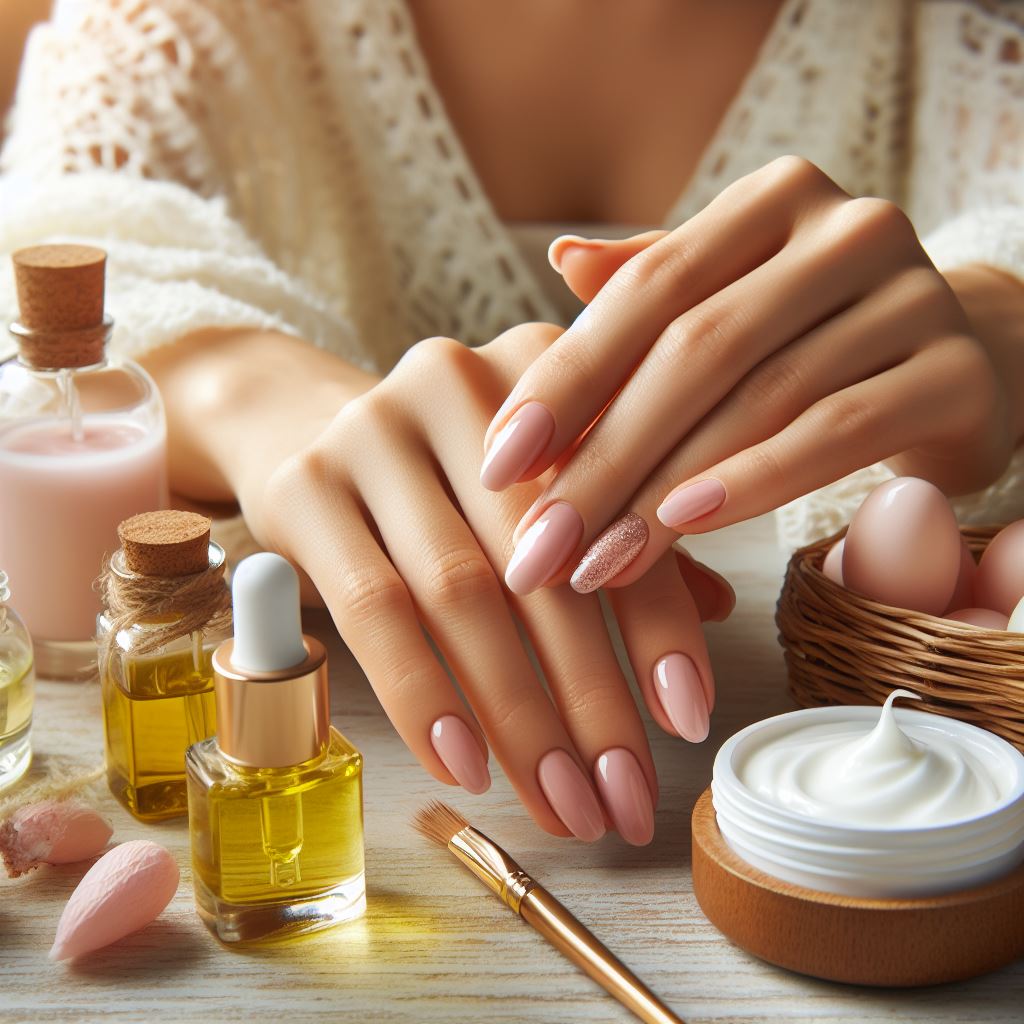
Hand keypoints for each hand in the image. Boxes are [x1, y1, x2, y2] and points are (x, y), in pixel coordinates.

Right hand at [152, 325, 731, 842]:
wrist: (291, 416)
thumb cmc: (442, 464)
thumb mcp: (532, 478)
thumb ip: (618, 528)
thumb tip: (717, 608)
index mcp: (543, 371)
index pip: (619, 512)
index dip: (660, 624)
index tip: (686, 721)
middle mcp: (461, 382)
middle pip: (543, 562)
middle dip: (592, 698)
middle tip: (622, 798)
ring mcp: (373, 429)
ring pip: (463, 594)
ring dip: (520, 718)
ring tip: (561, 805)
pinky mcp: (303, 484)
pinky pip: (371, 608)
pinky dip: (423, 697)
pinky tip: (465, 767)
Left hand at [480, 156, 1017, 592]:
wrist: (966, 358)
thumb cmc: (816, 334)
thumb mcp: (730, 298)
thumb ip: (652, 284)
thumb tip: (560, 261)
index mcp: (770, 203)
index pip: (646, 292)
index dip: (564, 381)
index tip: (496, 465)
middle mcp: (842, 230)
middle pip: (694, 349)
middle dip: (602, 459)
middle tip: (538, 546)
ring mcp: (910, 294)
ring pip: (758, 397)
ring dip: (663, 492)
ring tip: (595, 563)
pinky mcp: (954, 372)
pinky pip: (837, 429)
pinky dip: (755, 481)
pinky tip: (687, 527)